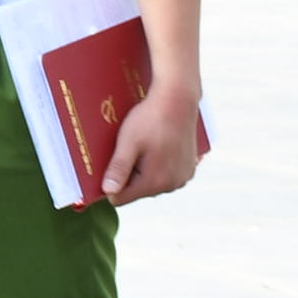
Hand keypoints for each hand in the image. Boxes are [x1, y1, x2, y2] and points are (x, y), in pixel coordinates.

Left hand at [100, 74, 206, 203]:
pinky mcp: (189, 169)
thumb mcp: (128, 142)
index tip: (110, 163)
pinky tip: (157, 146)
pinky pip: (165, 175)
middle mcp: (172, 185)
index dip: (110, 183)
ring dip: (143, 169)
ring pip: (151, 183)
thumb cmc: (151, 118)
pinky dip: (157, 165)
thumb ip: (119, 169)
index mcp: (155, 181)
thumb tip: (109, 192)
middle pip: (137, 191)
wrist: (178, 99)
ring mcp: (182, 178)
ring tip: (145, 145)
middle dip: (128, 174)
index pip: (120, 198)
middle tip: (130, 149)